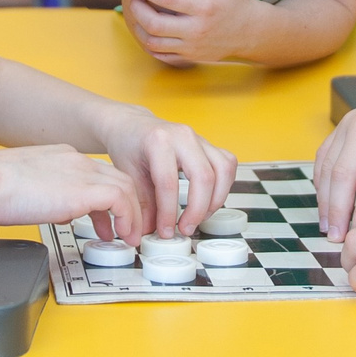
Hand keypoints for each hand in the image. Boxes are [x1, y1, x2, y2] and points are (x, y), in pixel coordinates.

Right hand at [0, 145, 143, 240]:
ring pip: (127, 188)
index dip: (108, 200)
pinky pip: (122, 200)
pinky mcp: (85, 190)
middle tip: (126, 230)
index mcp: (63, 157)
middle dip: (128, 207)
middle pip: (119, 179)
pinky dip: (128, 218)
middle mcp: (77, 161)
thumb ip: (51, 196)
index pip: (98, 175)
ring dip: (132, 215)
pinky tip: (121, 234)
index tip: (107, 220)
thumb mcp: (28, 188)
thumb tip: (63, 213)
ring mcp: (83, 173)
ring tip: (128, 237)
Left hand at [98, 108, 237, 238]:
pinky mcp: (209, 145)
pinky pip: (228, 164)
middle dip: (198, 210)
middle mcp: (183, 136)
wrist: (133, 125)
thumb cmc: (129, 146)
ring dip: (216, 200)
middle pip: (204, 176)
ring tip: (200, 217)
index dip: (169, 213)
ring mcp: (199, 138)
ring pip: (223, 169)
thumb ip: (142, 204)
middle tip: (186, 228)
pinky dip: (224, 186)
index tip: (165, 231)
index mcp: (158, 141)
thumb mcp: (127, 175)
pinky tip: (209, 200)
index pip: (169, 183)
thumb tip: (150, 231)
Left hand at [123, 0, 260, 64]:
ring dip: (138, 26)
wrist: (249, 31)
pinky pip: (160, 54)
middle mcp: (196, 29)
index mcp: (204, 5)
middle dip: (136, 8)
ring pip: (153, 42)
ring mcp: (192, 46)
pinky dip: (148, 42)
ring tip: (138, 11)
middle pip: (154, 23)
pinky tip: (147, 28)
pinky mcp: (189, 57)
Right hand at [313, 78, 355, 238]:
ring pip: (327, 167)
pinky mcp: (343, 124)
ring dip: (325, 199)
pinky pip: (324, 155)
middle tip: (335, 239)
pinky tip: (326, 201)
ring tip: (327, 226)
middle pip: (342, 177)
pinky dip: (322, 180)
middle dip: (336, 212)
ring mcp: (350, 123)